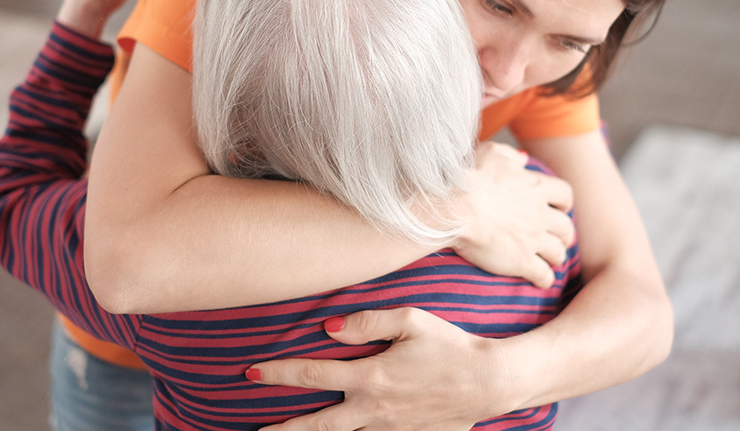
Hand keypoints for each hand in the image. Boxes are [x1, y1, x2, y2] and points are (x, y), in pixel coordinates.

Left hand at [248, 307, 511, 430]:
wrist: (489, 383)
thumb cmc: (450, 345)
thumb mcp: (411, 320)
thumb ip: (367, 322)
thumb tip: (328, 329)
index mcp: (370, 377)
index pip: (312, 375)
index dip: (277, 374)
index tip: (250, 372)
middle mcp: (373, 409)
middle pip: (316, 425)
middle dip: (283, 429)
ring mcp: (388, 427)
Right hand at [452, 142, 574, 287]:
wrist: (453, 208)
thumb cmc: (467, 178)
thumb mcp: (490, 154)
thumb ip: (510, 156)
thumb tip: (523, 160)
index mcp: (535, 186)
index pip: (565, 194)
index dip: (564, 203)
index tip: (559, 208)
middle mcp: (540, 213)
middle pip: (566, 227)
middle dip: (564, 234)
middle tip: (558, 238)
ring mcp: (533, 239)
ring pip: (558, 253)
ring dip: (556, 257)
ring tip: (550, 261)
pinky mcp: (522, 261)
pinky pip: (544, 275)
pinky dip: (545, 279)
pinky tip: (539, 281)